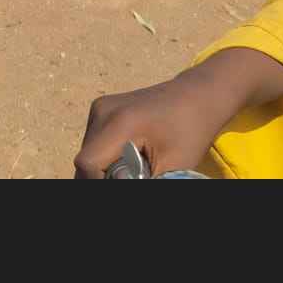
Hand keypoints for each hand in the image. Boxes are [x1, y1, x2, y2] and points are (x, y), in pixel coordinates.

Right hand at [73, 75, 225, 178]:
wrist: (196, 97)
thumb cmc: (190, 132)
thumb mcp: (172, 167)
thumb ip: (138, 182)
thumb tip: (119, 184)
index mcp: (120, 122)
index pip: (88, 163)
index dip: (97, 183)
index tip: (123, 185)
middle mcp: (103, 110)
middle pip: (85, 159)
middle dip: (101, 178)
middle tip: (135, 177)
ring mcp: (101, 107)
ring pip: (87, 153)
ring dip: (102, 170)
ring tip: (134, 169)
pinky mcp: (102, 109)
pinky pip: (94, 143)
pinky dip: (105, 158)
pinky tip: (128, 159)